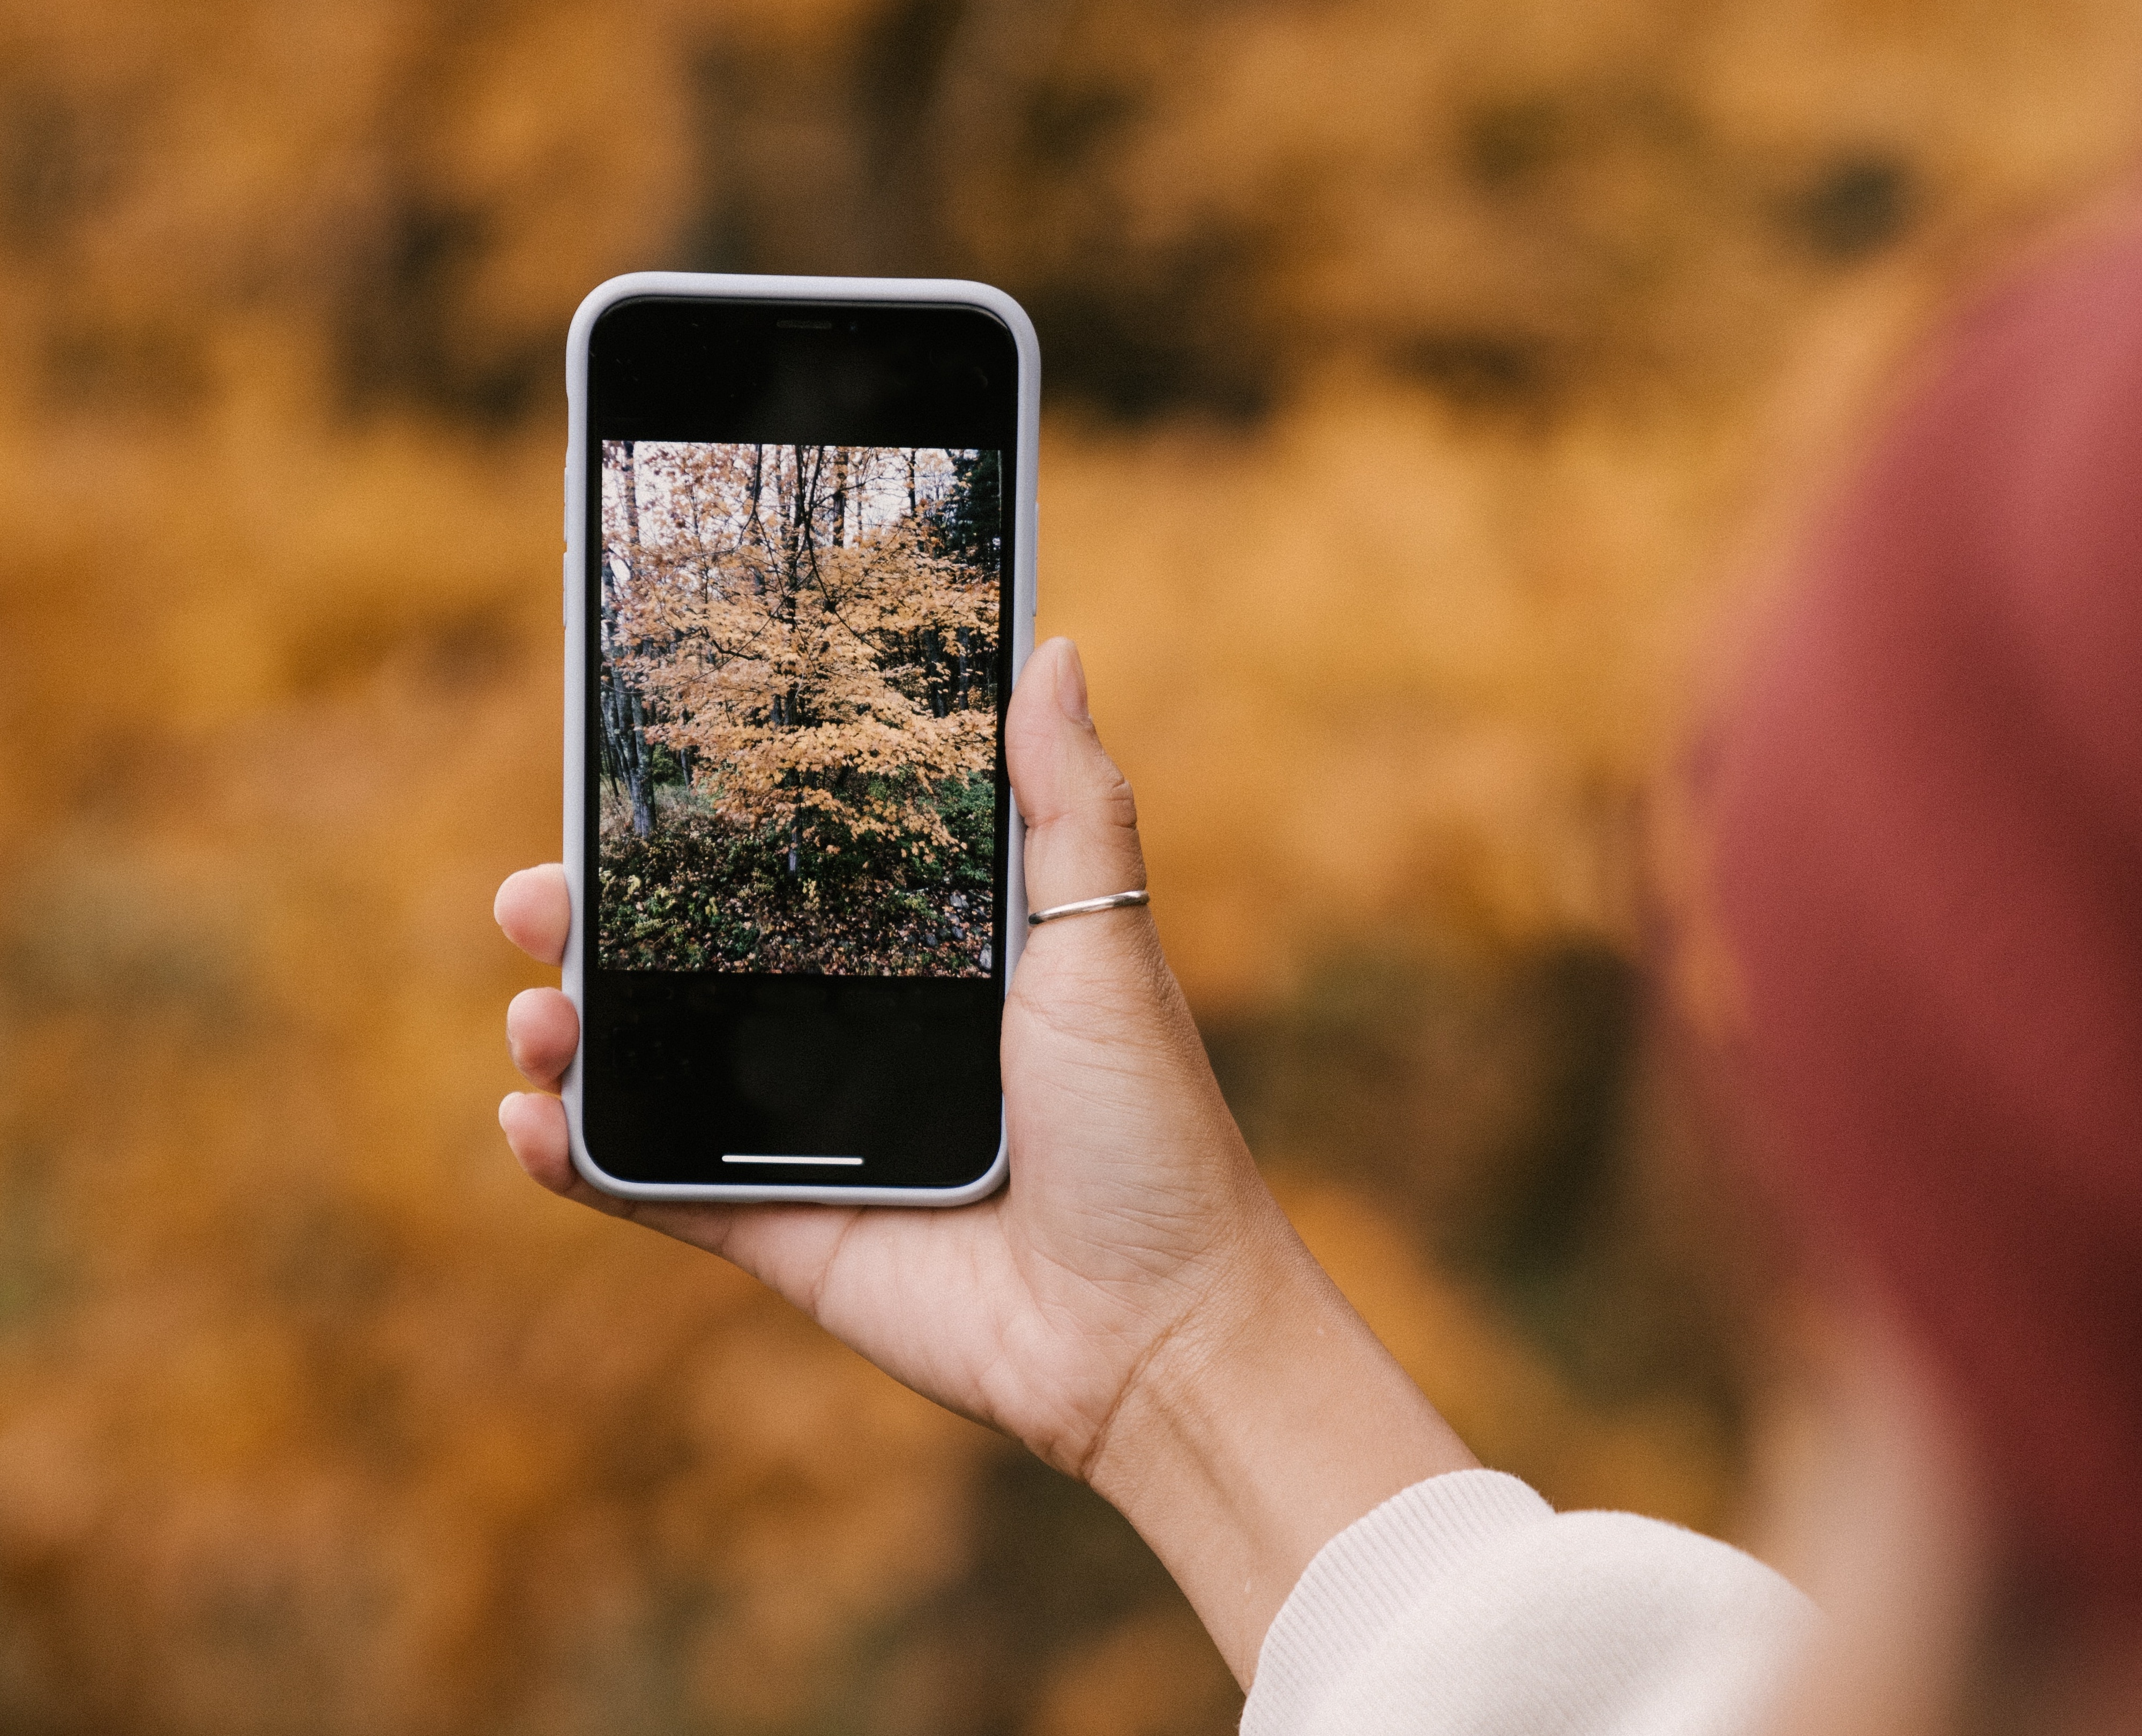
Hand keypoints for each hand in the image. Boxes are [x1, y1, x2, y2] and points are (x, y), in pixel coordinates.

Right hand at [497, 638, 1472, 1682]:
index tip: (623, 780)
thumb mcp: (1106, 941)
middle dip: (595, 922)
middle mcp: (853, 1038)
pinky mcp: (779, 1232)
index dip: (698, 833)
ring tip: (535, 1010)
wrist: (1152, 1325)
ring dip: (567, 1030)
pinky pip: (652, 1188)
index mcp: (923, 960)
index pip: (784, 877)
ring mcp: (807, 1138)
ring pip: (650, 1070)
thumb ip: (1070, 804)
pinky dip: (575, 1159)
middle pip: (689, 964)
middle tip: (535, 892)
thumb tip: (1056, 649)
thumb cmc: (1148, 1127)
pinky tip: (531, 1120)